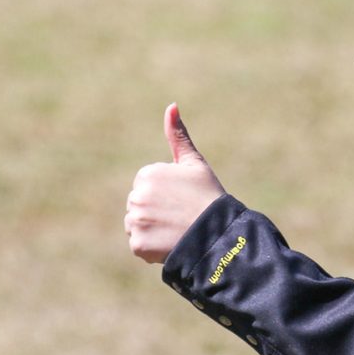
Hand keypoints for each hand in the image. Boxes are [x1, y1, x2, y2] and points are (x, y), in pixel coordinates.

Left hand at [125, 103, 225, 263]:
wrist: (217, 233)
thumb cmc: (208, 197)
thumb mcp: (194, 164)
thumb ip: (178, 136)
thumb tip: (171, 106)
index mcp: (147, 174)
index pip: (144, 187)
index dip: (164, 196)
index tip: (180, 200)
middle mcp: (137, 195)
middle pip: (138, 206)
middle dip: (155, 212)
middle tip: (179, 217)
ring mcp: (137, 220)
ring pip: (136, 226)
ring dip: (152, 230)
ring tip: (175, 230)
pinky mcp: (138, 243)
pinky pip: (139, 246)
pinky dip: (152, 249)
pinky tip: (170, 244)